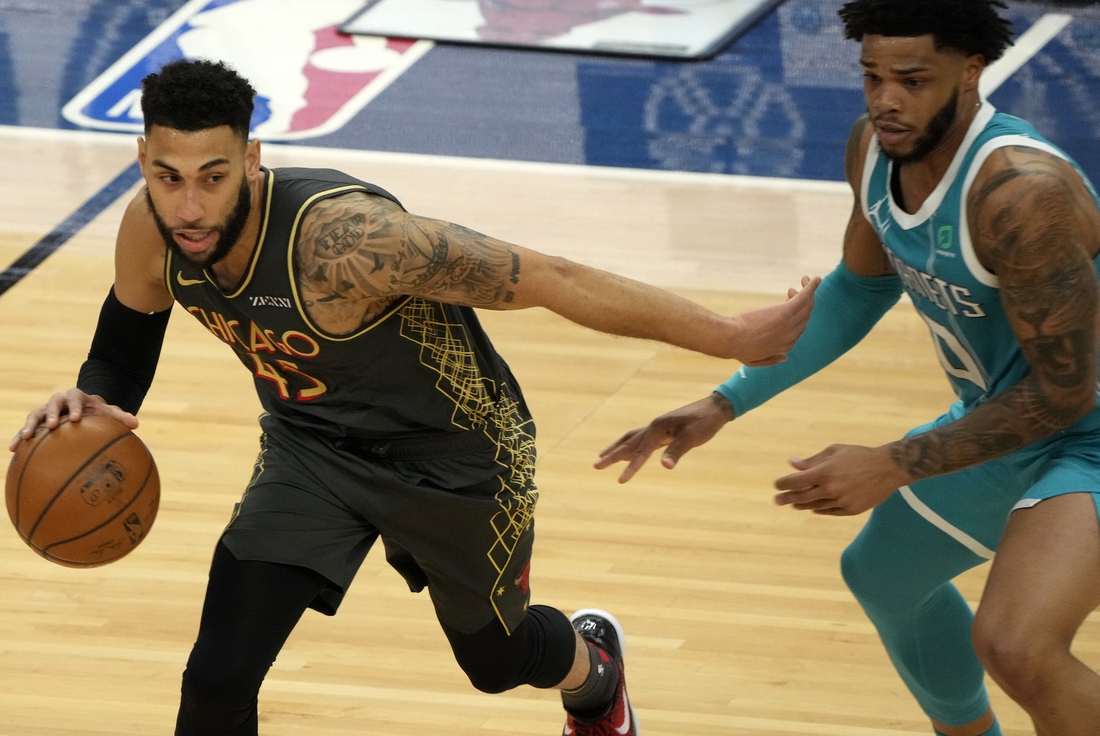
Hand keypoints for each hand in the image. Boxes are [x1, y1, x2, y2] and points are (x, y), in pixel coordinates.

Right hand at [9, 389, 137, 451]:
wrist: (81, 409)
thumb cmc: (96, 412)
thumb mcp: (107, 412)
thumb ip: (119, 416)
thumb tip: (136, 424)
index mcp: (75, 397)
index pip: (74, 399)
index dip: (75, 408)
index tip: (76, 418)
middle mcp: (57, 402)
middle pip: (52, 405)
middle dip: (51, 414)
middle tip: (52, 425)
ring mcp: (45, 411)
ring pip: (34, 416)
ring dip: (29, 426)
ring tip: (24, 438)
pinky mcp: (36, 422)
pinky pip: (26, 429)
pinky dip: (19, 437)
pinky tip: (13, 449)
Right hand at [595, 393, 733, 482]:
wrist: (714, 408)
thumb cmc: (704, 423)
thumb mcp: (693, 438)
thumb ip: (677, 451)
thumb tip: (665, 467)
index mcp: (658, 428)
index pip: (641, 452)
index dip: (631, 468)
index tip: (620, 482)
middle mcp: (653, 427)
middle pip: (628, 443)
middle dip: (612, 456)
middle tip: (595, 466)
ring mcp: (656, 428)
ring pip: (631, 439)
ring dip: (616, 448)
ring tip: (602, 456)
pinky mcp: (662, 430)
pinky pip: (640, 439)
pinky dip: (630, 446)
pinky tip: (627, 452)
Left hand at [729, 276, 820, 366]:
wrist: (731, 338)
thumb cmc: (738, 348)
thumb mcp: (754, 361)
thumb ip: (771, 360)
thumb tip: (786, 357)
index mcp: (786, 346)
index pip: (800, 329)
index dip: (797, 315)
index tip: (786, 304)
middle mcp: (792, 335)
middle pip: (806, 315)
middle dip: (802, 302)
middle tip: (790, 292)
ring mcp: (789, 323)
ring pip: (808, 305)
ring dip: (808, 292)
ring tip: (803, 280)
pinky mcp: (785, 312)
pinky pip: (804, 298)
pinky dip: (811, 287)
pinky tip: (816, 279)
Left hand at [773, 443, 910, 515]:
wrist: (888, 468)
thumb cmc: (858, 455)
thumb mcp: (834, 451)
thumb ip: (812, 460)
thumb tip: (792, 463)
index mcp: (824, 472)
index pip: (796, 481)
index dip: (783, 484)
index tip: (777, 485)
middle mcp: (830, 489)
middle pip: (801, 497)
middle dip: (786, 498)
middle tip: (777, 500)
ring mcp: (841, 501)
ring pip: (815, 506)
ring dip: (801, 505)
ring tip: (793, 504)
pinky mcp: (851, 510)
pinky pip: (829, 511)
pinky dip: (819, 510)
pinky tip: (812, 508)